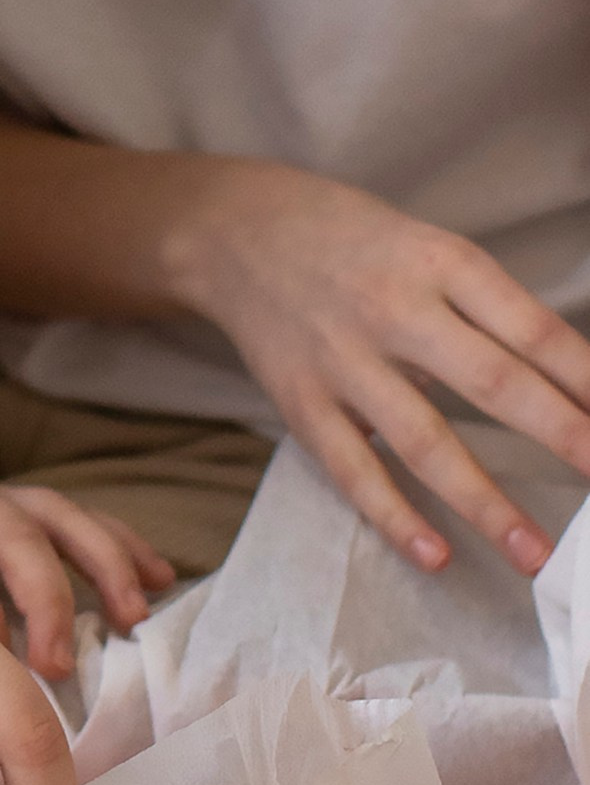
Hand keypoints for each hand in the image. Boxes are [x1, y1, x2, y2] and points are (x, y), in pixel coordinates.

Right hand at [172, 161, 589, 574]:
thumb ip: (484, 309)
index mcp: (436, 260)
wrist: (230, 229)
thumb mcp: (425, 248)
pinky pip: (353, 468)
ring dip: (485, 503)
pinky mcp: (302, 400)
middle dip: (561, 435)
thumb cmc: (350, 239)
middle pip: (489, 380)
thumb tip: (568, 385)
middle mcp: (392, 307)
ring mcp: (343, 358)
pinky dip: (394, 515)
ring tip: (537, 555)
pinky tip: (435, 555)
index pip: (528, 327)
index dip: (584, 377)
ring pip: (423, 440)